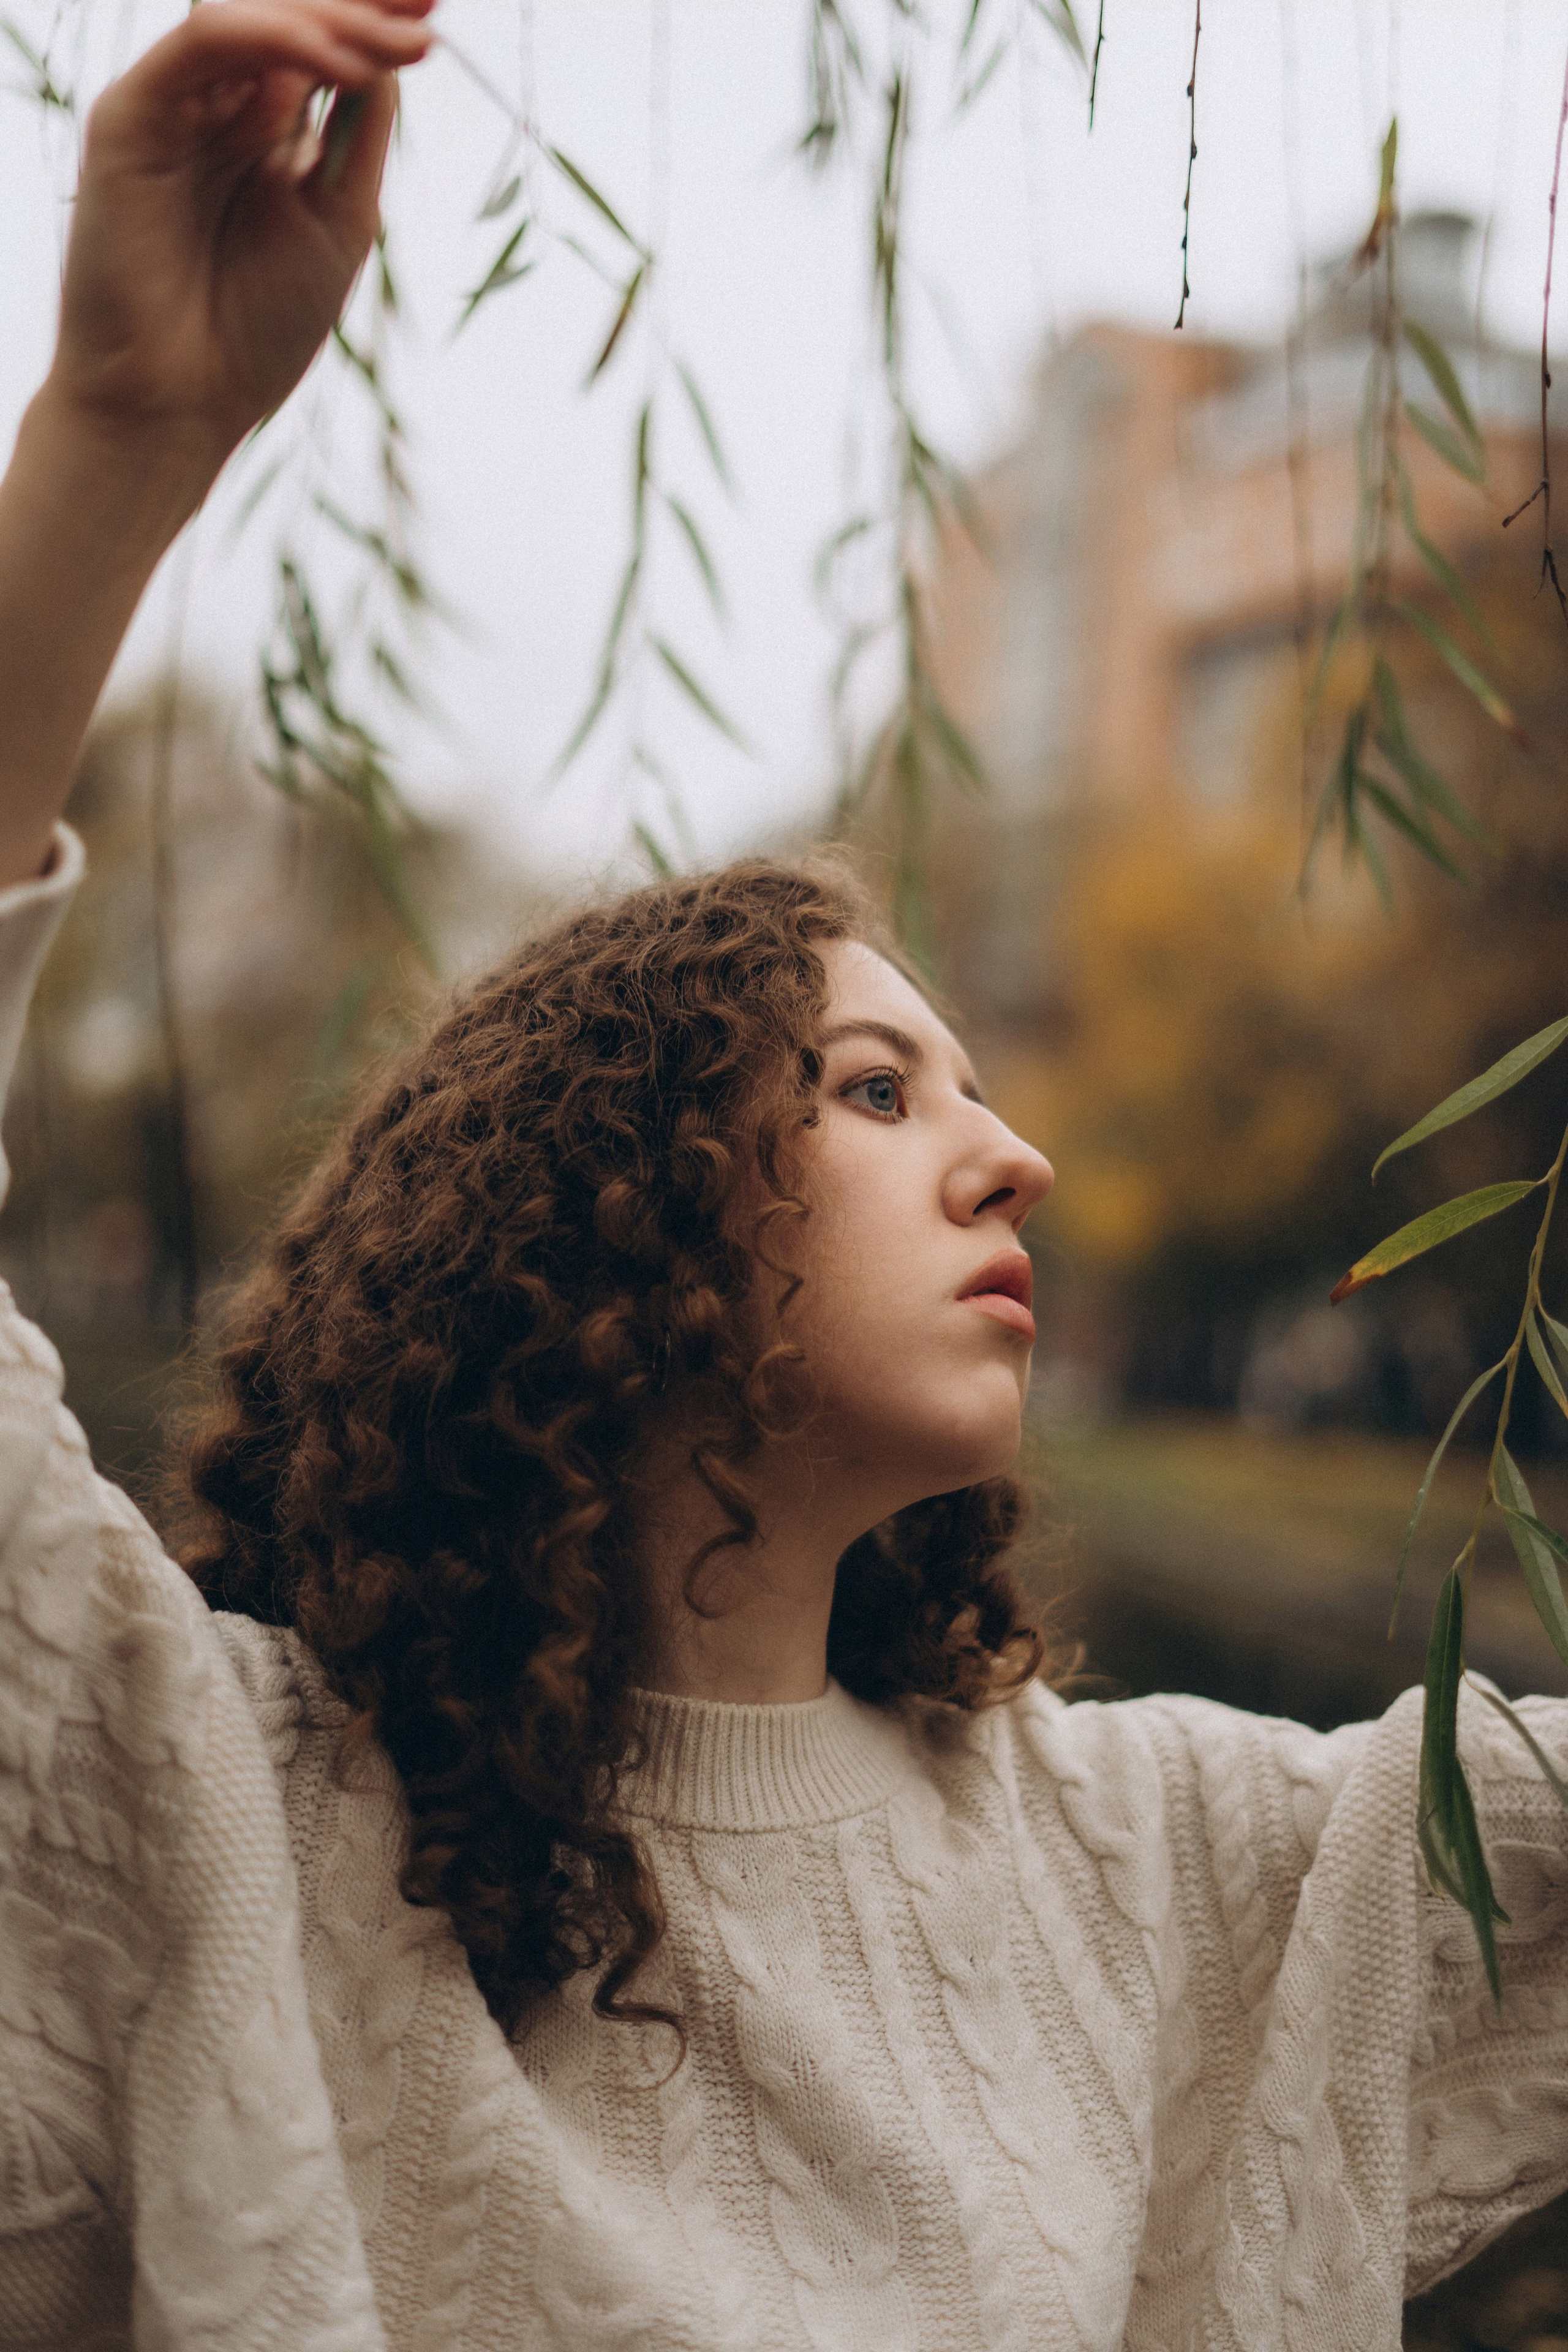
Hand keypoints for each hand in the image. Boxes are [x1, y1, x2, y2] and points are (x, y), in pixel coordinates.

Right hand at [48, 0, 433, 476]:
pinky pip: (202, 42)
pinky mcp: (133, 115)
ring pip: (249, 14)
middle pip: (289, 15)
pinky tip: (338, 62)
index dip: (376, 21)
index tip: (434, 11)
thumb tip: (393, 48)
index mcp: (269, 132)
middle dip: (361, 7)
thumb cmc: (257, 330)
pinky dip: (272, 37)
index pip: (323, 46)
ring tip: (400, 45)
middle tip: (426, 6)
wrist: (179, 403)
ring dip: (330, 19)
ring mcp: (176, 105)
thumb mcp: (340, 217)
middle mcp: (220, 107)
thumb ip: (358, 130)